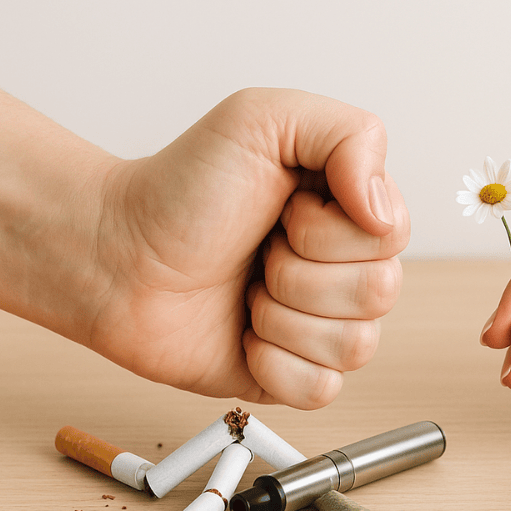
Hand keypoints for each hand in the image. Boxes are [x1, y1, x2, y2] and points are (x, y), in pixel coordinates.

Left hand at [91, 89, 408, 407]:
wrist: (117, 257)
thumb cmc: (182, 189)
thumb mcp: (264, 119)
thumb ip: (349, 136)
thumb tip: (384, 214)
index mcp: (348, 211)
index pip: (392, 236)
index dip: (330, 232)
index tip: (281, 210)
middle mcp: (342, 269)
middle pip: (379, 293)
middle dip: (299, 273)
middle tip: (256, 253)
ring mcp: (319, 325)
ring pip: (356, 346)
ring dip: (283, 317)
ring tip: (246, 291)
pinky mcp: (291, 374)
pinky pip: (323, 390)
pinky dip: (275, 365)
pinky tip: (244, 335)